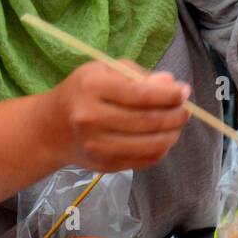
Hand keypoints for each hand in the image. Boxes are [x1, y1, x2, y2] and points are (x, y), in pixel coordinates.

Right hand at [44, 60, 190, 171]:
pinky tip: (162, 138)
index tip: (184, 91)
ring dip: (172, 134)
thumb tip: (171, 83)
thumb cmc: (82, 92)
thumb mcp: (103, 71)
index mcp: (91, 87)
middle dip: (175, 115)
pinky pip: (144, 160)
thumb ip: (137, 75)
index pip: (140, 94)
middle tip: (186, 110)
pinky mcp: (104, 165)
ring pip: (150, 144)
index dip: (169, 94)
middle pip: (147, 120)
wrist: (51, 128)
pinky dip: (160, 149)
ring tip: (177, 124)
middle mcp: (91, 118)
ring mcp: (97, 145)